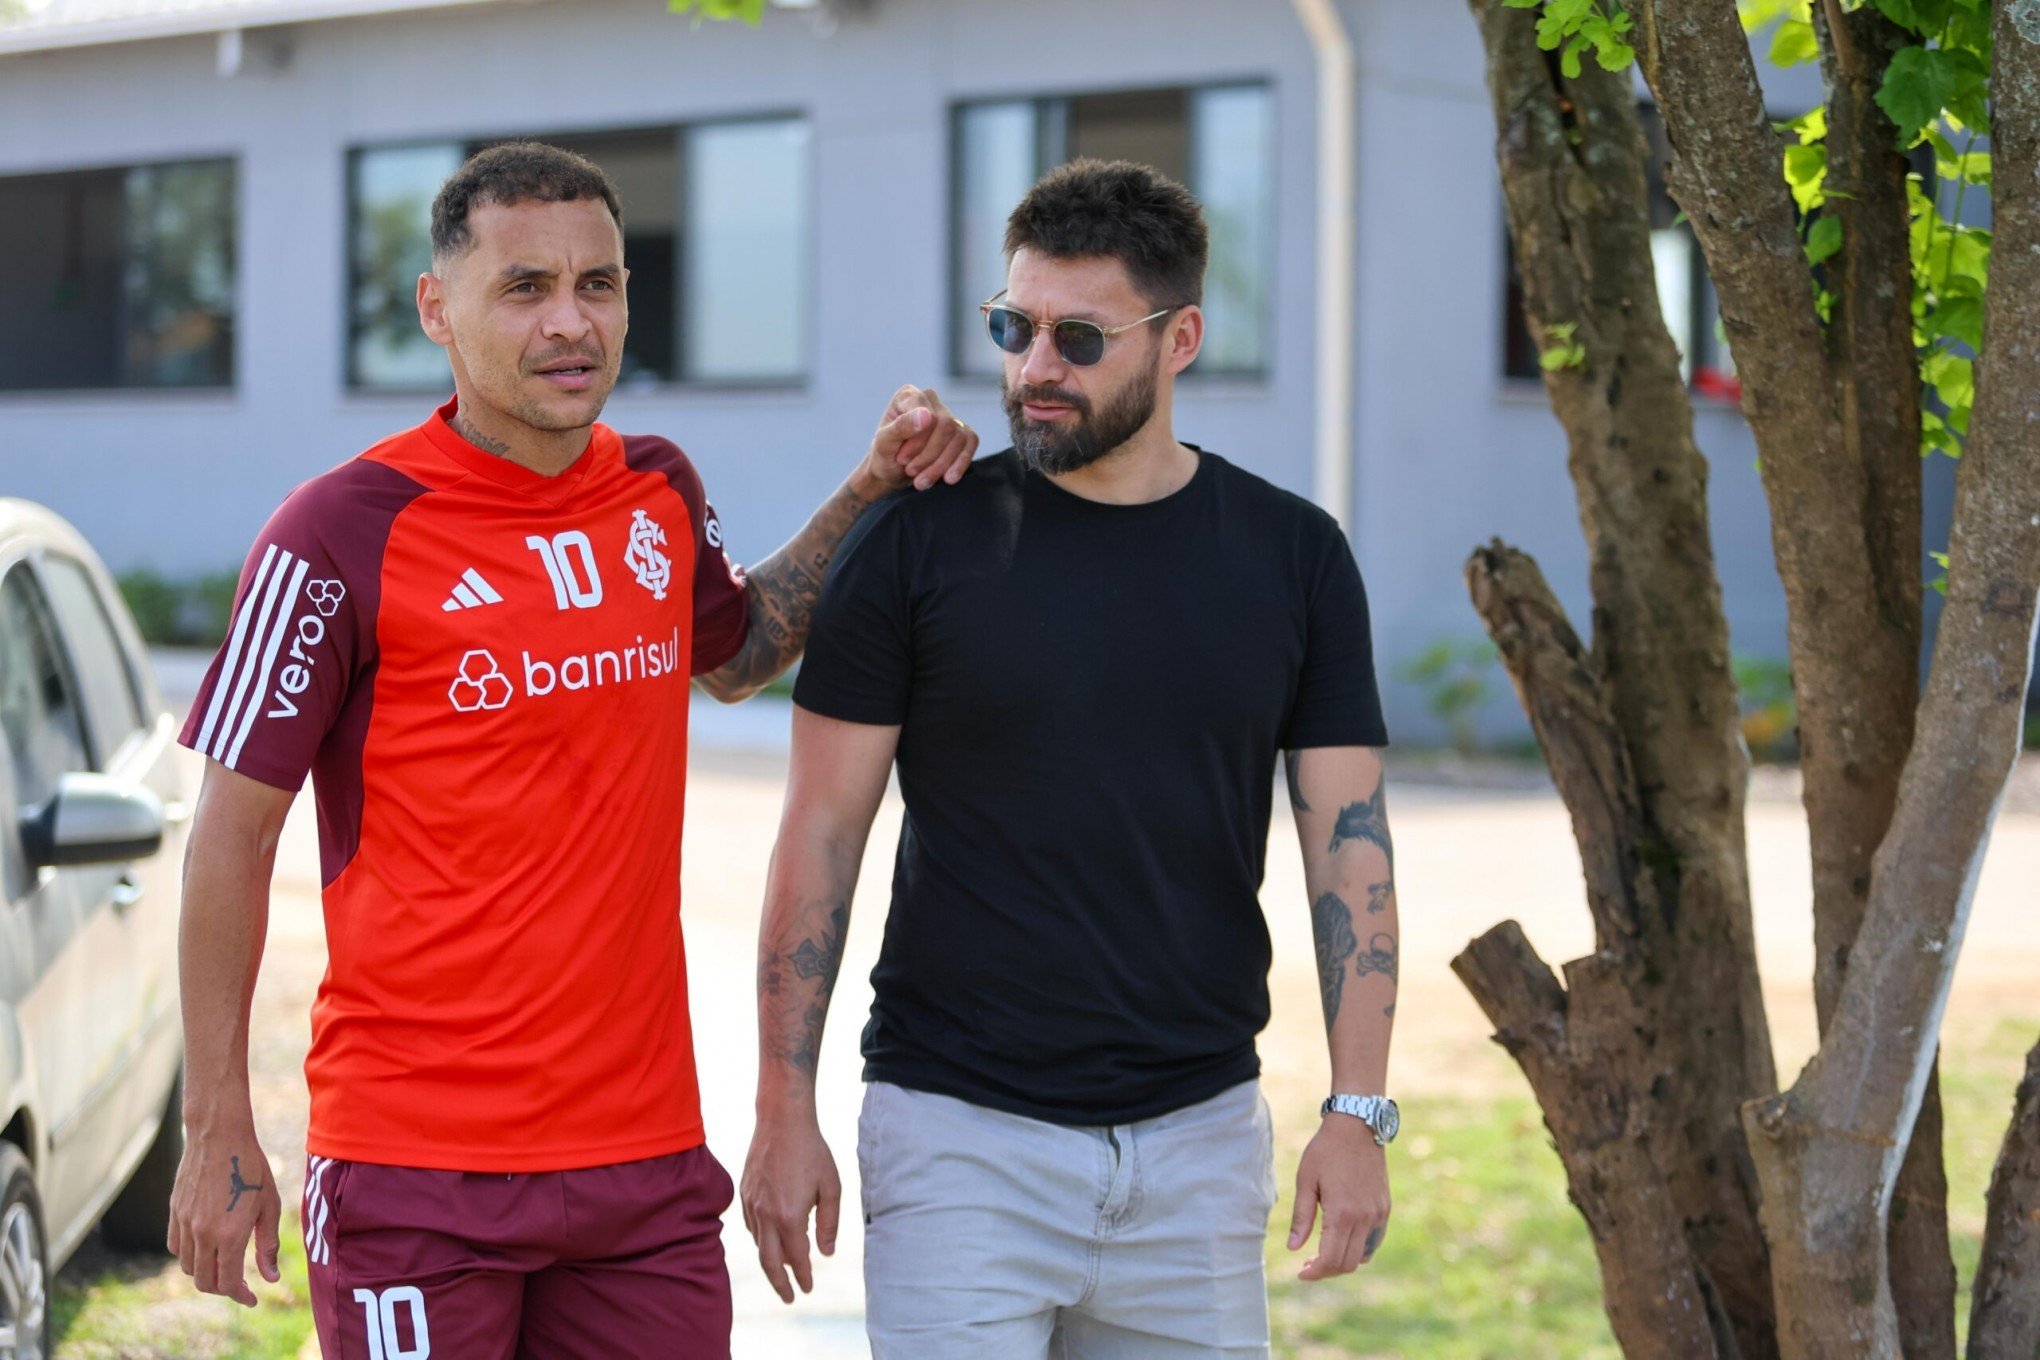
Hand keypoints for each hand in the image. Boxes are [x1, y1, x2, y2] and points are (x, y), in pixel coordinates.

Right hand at [168, 1127, 280, 1305]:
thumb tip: (270, 1278)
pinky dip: (189, 1257)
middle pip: (205, 1281)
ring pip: (188, 1267)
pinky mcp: (174, 1213)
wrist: (218, 1137)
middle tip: (240, 1285)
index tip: (253, 1298)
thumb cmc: (251, 1168)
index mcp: (229, 1235)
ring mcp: (184, 1224)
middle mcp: (202, 1235)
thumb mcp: (269, 1206)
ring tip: (224, 1265)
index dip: (241, 1296)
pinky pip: (175, 1248)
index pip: (228, 1283)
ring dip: (205, 1274)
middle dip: (223, 1289)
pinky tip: (205, 1248)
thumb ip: (268, 1245)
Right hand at [740, 1109, 842, 1303]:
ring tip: (781, 1273)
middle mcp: (766, 1215)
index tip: (808, 1290)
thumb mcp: (831, 1187)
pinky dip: (761, 1240)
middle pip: (769, 1262)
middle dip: (780, 1284)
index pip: (796, 1259)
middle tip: (789, 1298)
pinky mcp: (744, 1193)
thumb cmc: (812, 1152)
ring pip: (758, 1245)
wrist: (782, 1121)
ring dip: (770, 1263)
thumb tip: (826, 1254)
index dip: (803, 1277)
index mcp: (789, 1216)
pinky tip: (770, 1240)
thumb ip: (829, 1223)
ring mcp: (751, 1204)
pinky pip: (751, 1227)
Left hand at [862, 385, 977, 492]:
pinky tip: (948, 478)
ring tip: (922, 481)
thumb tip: (927, 415)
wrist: (891, 473)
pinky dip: (960, 463)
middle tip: (911, 471)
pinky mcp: (961, 431)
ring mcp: (948, 415)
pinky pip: (971, 442)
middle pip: (947, 426)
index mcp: (909, 395)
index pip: (928, 415)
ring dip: (941, 465)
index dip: (919, 442)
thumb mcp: (884, 444)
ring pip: (959, 437)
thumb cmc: (884, 455)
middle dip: (930, 455)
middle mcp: (931, 400)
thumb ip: (901, 427)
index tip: (903, 459)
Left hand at [1287, 1114, 1390, 1279]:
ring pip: (1363, 1255)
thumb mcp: (1306, 1181)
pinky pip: (1374, 1241)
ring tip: (1323, 1252)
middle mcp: (1365, 1219)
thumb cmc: (1325, 1151)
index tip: (1301, 1272)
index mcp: (1342, 1214)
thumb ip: (1301, 1218)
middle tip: (1308, 1264)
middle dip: (1326, 1270)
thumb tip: (1293, 1248)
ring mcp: (1378, 1215)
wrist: (1357, 1127)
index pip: (1330, 1260)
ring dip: (1343, 1261)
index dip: (1315, 1272)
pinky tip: (1342, 1240)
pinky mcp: (1384, 1209)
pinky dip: (1359, 1249)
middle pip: (1347, 1264)